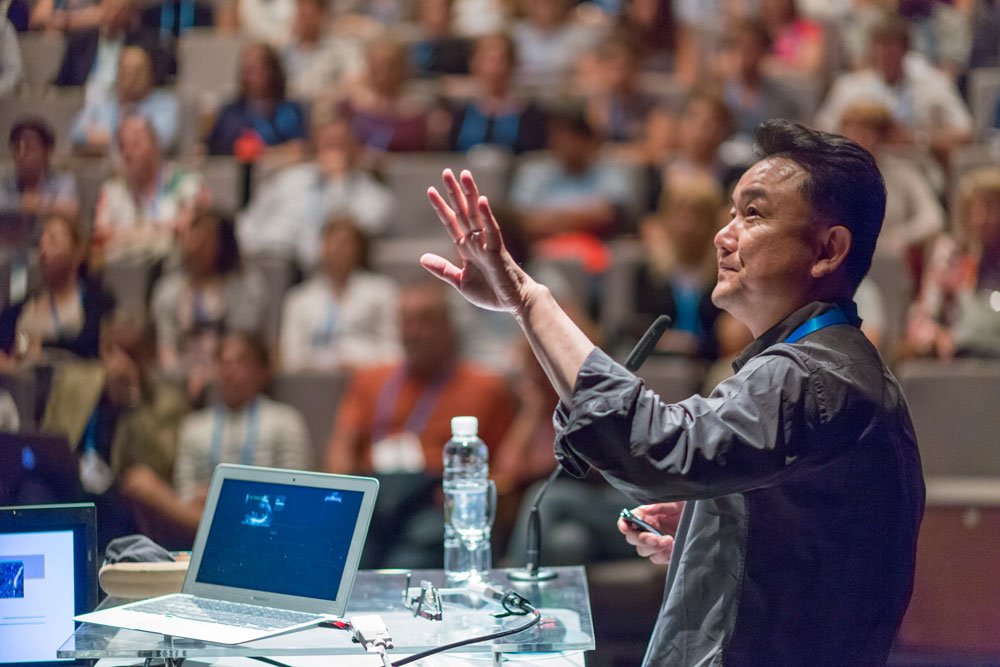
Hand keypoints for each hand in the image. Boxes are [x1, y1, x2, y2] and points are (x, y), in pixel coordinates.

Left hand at [421, 169, 533, 314]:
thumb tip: (422, 258)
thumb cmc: (491, 292)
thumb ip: (443, 269)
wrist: (514, 302)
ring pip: (477, 214)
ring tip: (464, 174)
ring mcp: (487, 243)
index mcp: (467, 248)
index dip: (441, 207)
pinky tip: (480, 200)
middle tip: (446, 172)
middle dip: (454, 192)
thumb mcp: (461, 282)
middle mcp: (476, 241)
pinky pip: (492, 229)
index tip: (431, 190)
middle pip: (463, 211)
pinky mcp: (498, 250)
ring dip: (470, 194)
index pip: (451, 223)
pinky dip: (486, 215)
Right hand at [617, 502, 683, 565]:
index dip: (623, 524)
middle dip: (642, 539)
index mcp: (646, 515)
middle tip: (655, 538)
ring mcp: (655, 543)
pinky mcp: (665, 554)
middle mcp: (647, 529)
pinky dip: (663, 554)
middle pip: (632, 538)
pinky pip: (657, 558)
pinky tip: (674, 546)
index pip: (627, 521)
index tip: (625, 528)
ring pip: (643, 551)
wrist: (704, 521)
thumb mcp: (674, 502)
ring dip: (654, 548)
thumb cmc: (687, 507)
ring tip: (670, 540)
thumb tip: (645, 511)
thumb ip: (658, 506)